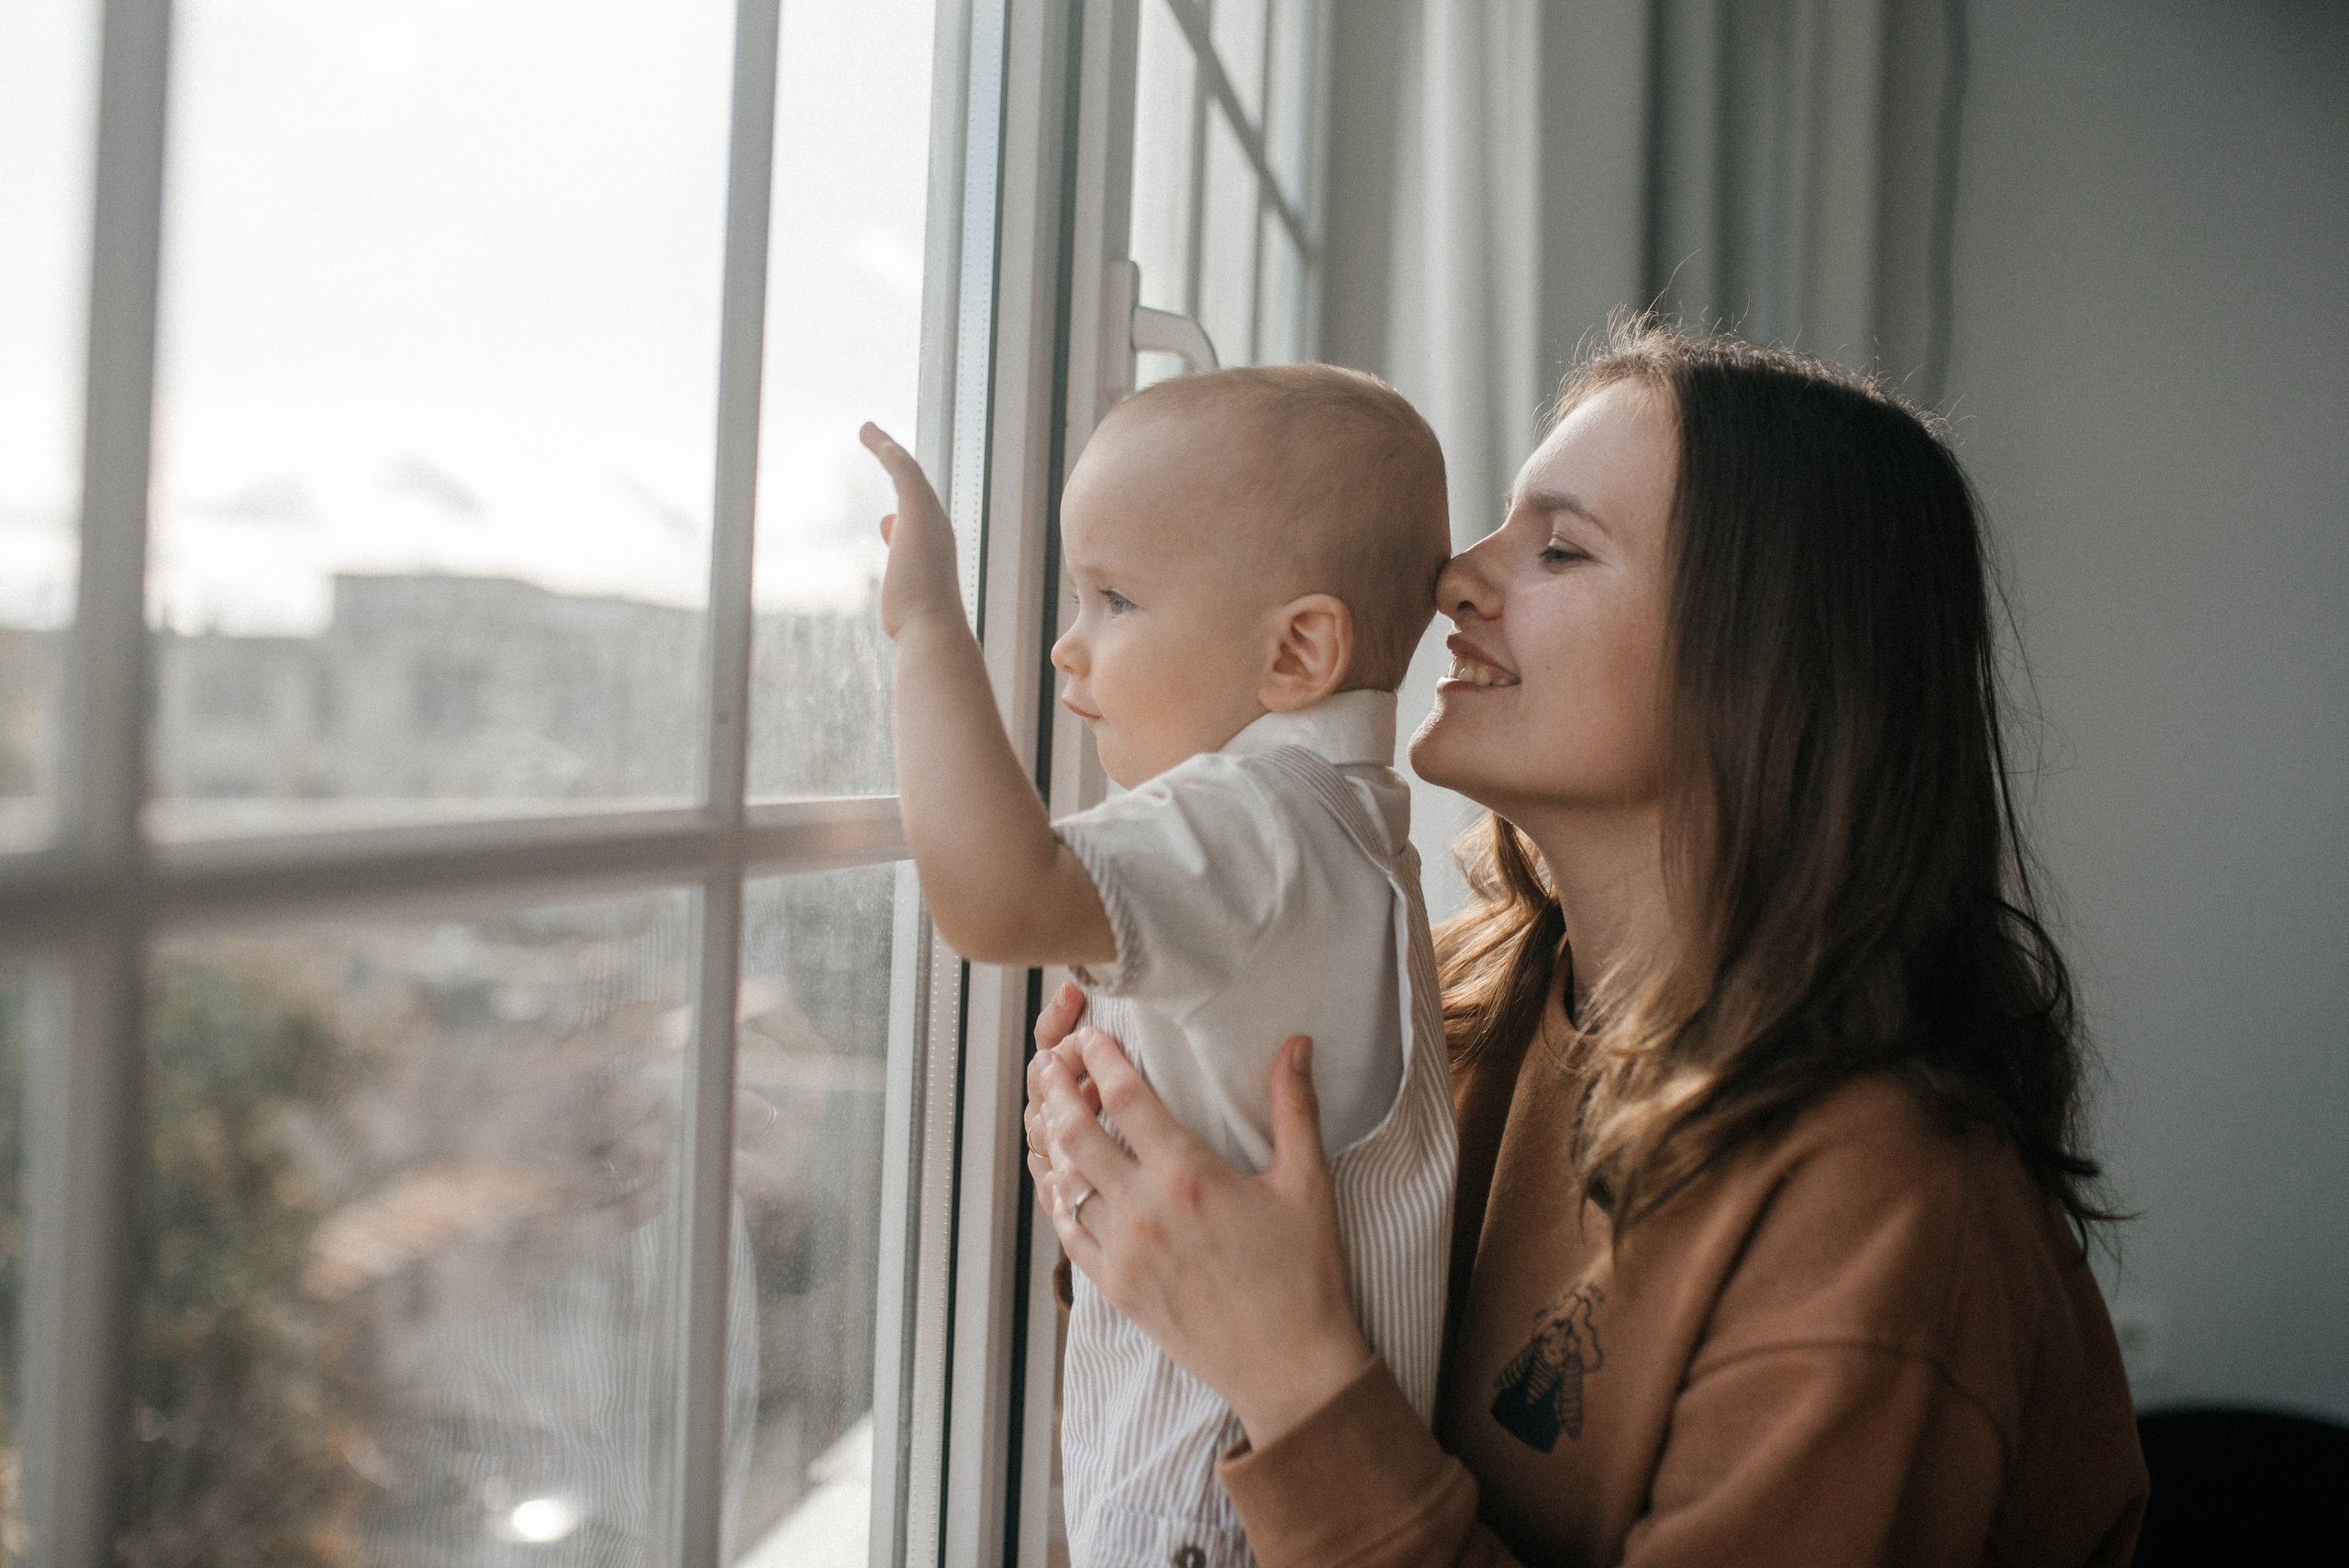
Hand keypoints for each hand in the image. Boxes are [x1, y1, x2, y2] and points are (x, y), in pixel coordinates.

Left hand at [861, 422, 965, 640]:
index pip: (919, 512)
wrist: (934, 631)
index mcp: (935, 547)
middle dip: (898, 461)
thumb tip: (894, 542)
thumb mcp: (906, 593)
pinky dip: (889, 451)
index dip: (905, 497)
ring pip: (909, 472)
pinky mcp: (917, 513)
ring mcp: (929, 519)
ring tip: (868, 431)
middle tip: (879, 443)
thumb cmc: (920, 622)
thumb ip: (903, 570)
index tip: (889, 498)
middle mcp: (937, 528)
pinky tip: (870, 435)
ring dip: (888, 448)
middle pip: (915, 484)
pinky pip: (904, 471)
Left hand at [1031, 990, 1372, 1447]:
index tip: (1091, 1036)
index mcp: (1189, 1175)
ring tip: (1049, 1112)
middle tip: (1049, 1063)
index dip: (1101, 1058)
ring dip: (1053, 1142)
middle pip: (1075, 1133)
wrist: (1289, 1368)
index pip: (1126, 1097)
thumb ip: (1295, 1107)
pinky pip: (1068, 1233)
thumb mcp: (1308, 1184)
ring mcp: (1123, 1253)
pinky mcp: (1115, 1289)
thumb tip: (1297, 1043)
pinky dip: (1059, 1199)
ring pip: (1065, 1183)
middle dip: (1056, 1090)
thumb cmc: (1305, 1275)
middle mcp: (1144, 1211)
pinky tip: (1061, 1181)